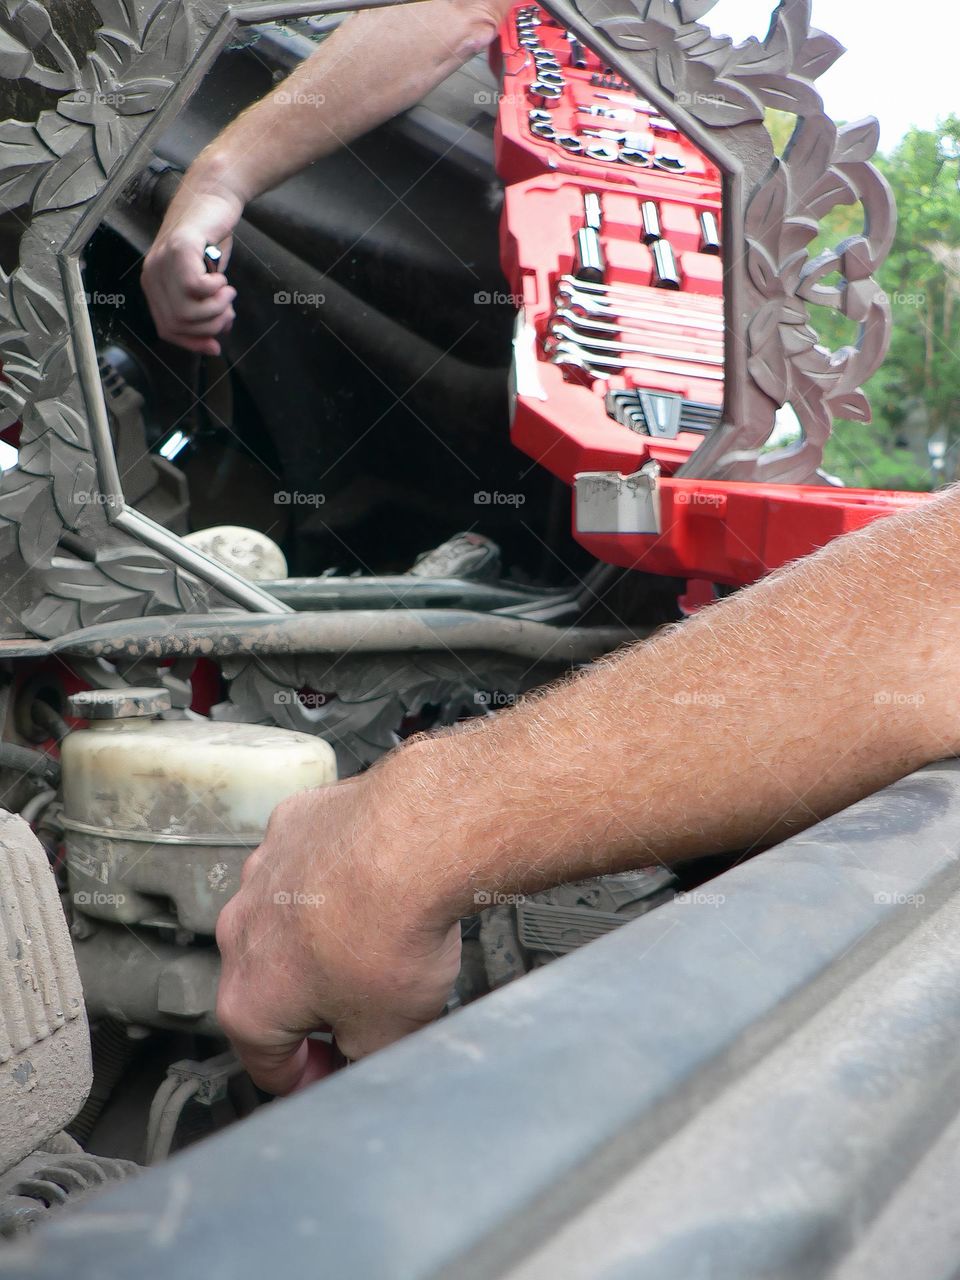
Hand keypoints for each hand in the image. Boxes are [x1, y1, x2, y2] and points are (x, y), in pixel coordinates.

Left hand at [141, 188, 241, 355]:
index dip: (193, 342)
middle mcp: (153, 274)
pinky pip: (195, 288)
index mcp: (155, 284)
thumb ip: (206, 307)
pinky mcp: (180, 249)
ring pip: (187, 311)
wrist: (213, 196)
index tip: (215, 345)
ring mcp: (163, 261)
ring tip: (228, 292)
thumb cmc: (210, 237)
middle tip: (228, 309)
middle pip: (178, 324)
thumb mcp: (207, 280)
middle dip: (210, 325)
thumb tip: (218, 334)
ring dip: (216, 308)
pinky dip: (215, 290)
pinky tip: (221, 278)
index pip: (167, 329)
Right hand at [215, 770, 462, 1094]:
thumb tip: (362, 1053)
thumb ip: (361, 1057)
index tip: (334, 1070)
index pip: (267, 1065)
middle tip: (363, 1009)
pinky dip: (332, 880)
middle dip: (314, 1003)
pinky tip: (376, 887)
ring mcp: (261, 873)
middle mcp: (241, 933)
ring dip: (321, 938)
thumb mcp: (390, 1035)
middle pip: (271, 986)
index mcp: (248, 1000)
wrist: (414, 841)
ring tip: (378, 940)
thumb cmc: (394, 930)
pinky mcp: (291, 828)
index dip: (309, 1079)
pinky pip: (306, 865)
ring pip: (286, 921)